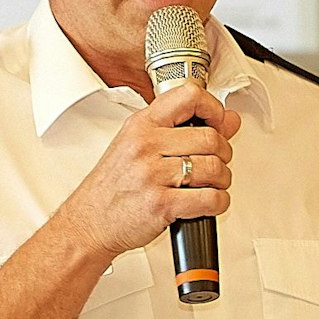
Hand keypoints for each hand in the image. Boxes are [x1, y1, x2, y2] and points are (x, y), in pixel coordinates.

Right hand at [52, 84, 240, 258]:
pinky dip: (218, 203)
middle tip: (217, 162)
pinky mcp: (161, 204)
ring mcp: (152, 175)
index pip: (189, 96)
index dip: (214, 108)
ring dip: (222, 180)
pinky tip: (208, 202)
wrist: (89, 222)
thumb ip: (180, 129)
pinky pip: (210, 199)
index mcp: (141, 125)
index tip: (219, 122)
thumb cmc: (113, 186)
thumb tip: (228, 120)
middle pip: (210, 138)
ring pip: (214, 168)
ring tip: (212, 184)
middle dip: (223, 153)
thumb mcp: (138, 145)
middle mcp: (146, 145)